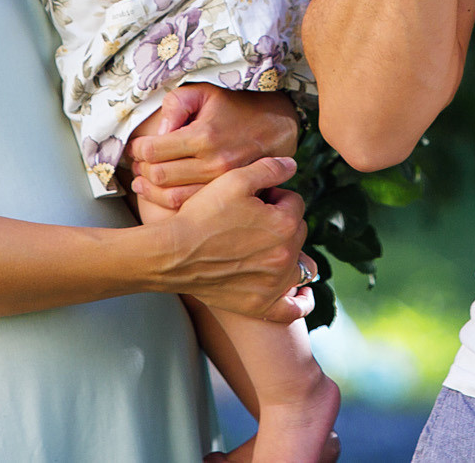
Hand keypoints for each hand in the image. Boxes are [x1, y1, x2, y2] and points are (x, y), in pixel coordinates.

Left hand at [127, 85, 297, 211]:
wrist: (274, 127)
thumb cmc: (234, 107)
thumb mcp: (204, 93)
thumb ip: (176, 105)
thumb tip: (157, 133)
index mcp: (203, 135)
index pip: (154, 150)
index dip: (137, 149)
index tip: (136, 146)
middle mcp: (212, 162)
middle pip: (159, 176)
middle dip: (140, 169)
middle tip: (137, 164)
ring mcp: (220, 183)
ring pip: (170, 196)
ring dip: (150, 189)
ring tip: (142, 180)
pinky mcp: (225, 194)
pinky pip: (188, 205)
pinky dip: (167, 201)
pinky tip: (160, 192)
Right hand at [150, 154, 312, 322]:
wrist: (173, 254)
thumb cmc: (202, 215)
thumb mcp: (234, 179)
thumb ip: (269, 168)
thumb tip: (293, 165)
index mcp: (284, 224)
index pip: (295, 202)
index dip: (274, 195)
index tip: (253, 199)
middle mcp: (286, 256)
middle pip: (297, 231)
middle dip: (280, 221)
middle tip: (251, 220)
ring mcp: (274, 284)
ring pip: (299, 263)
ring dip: (289, 251)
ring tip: (266, 246)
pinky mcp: (260, 305)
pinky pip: (292, 309)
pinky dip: (300, 302)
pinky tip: (301, 294)